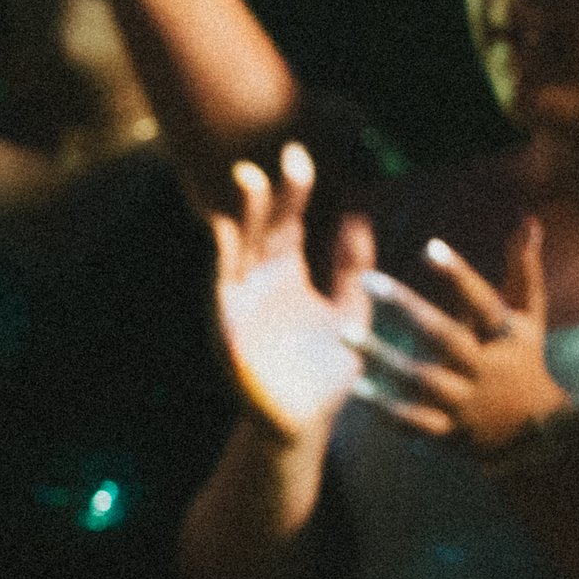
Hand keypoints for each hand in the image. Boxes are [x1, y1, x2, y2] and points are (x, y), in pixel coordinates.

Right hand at [211, 143, 372, 441]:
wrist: (303, 423)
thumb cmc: (326, 371)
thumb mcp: (351, 311)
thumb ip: (354, 268)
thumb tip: (359, 218)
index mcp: (288, 273)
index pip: (289, 220)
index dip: (294, 188)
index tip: (301, 154)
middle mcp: (260, 281)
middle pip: (261, 226)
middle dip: (268, 192)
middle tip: (281, 158)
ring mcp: (240, 302)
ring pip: (237, 248)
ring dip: (241, 215)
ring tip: (250, 181)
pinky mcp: (226, 328)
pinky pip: (220, 288)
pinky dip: (221, 259)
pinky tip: (225, 234)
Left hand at [347, 221, 569, 454]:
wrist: (532, 435)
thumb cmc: (523, 360)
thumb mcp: (528, 317)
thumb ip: (522, 270)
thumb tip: (528, 221)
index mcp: (505, 335)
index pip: (482, 300)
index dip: (458, 275)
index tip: (428, 246)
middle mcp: (484, 367)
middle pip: (444, 335)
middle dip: (407, 308)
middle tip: (366, 279)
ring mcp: (464, 401)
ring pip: (420, 379)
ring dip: (382, 356)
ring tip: (342, 331)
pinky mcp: (446, 431)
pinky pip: (412, 421)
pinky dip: (384, 407)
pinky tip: (354, 385)